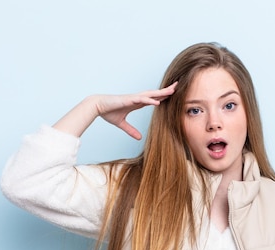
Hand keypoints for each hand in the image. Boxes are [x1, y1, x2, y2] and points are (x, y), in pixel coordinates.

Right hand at [53, 82, 176, 138]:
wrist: (97, 106)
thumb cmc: (108, 112)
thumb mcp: (122, 124)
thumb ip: (131, 130)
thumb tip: (139, 138)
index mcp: (136, 102)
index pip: (153, 98)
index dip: (163, 96)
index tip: (172, 95)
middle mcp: (136, 98)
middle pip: (155, 93)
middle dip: (166, 90)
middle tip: (177, 86)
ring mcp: (133, 98)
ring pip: (150, 94)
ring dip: (161, 93)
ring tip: (172, 91)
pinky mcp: (128, 99)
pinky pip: (141, 99)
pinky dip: (149, 100)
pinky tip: (157, 101)